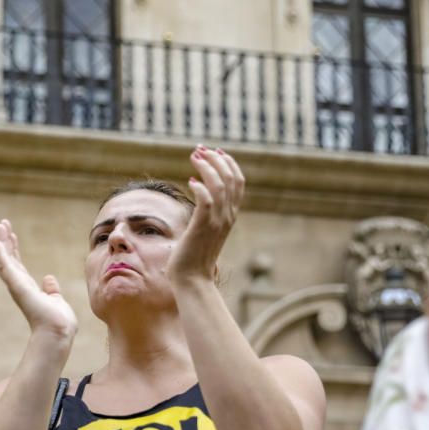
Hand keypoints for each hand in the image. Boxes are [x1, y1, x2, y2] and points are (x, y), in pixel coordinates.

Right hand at [0, 219, 77, 341]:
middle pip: (9, 259)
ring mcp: (17, 287)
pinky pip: (7, 268)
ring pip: (5, 260)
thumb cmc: (58, 322)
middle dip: (6, 241)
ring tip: (0, 226)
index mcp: (28, 288)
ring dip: (2, 243)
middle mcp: (20, 286)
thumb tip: (48, 279)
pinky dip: (1, 255)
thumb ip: (51, 289)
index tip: (12, 234)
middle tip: (2, 224)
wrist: (58, 332)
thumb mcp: (55, 300)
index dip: (14, 249)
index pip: (18, 264)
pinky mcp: (18, 287)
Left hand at [167, 146, 244, 282]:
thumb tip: (200, 189)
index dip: (228, 162)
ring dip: (206, 167)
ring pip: (219, 185)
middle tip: (199, 150)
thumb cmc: (193, 256)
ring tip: (193, 157)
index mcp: (230, 215)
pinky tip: (190, 181)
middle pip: (231, 178)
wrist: (192, 279)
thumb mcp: (205, 228)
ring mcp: (216, 222)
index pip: (238, 182)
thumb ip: (208, 211)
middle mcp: (227, 216)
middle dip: (216, 159)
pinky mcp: (202, 227)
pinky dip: (200, 187)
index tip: (213, 151)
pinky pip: (206, 201)